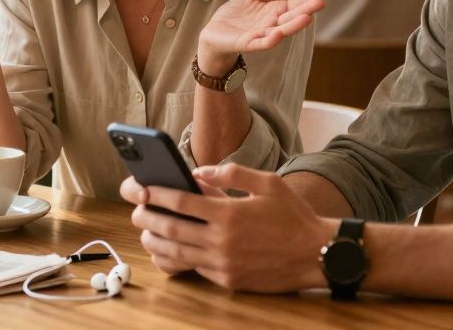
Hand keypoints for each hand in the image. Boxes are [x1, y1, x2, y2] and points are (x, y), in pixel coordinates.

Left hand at [121, 164, 336, 291]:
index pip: (181, 202)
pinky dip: (177, 259)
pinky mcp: (228, 280)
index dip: (157, 194)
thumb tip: (199, 171)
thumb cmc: (293, 216)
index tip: (141, 188)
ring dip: (155, 243)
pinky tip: (170, 250)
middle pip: (171, 229)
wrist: (317, 255)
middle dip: (147, 218)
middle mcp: (222, 241)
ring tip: (146, 232)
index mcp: (229, 213)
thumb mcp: (268, 183)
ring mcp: (224, 264)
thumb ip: (232, 173)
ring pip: (176, 254)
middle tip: (135, 210)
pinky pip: (194, 268)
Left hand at [196, 0, 332, 75]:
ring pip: (282, 30)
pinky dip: (271, 39)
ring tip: (307, 17)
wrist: (214, 34)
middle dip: (307, 8)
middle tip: (322, 1)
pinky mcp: (248, 43)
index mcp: (277, 10)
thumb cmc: (238, 15)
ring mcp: (262, 34)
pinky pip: (262, 43)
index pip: (298, 1)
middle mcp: (274, 23)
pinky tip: (279, 33)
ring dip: (294, 25)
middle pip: (293, 15)